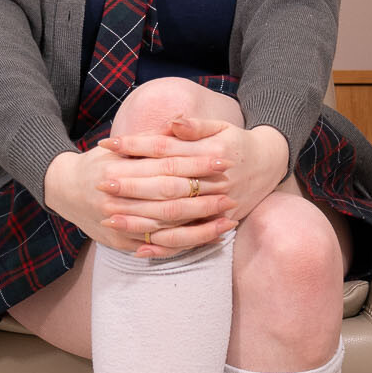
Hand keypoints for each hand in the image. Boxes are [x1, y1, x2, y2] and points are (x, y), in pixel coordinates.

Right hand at [43, 139, 233, 255]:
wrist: (62, 190)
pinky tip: (205, 239)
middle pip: (169, 200)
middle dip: (203, 198)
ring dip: (199, 227)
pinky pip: (155, 247)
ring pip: (166, 229)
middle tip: (231, 195)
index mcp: (118, 170)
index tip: (221, 161)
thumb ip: (149, 141)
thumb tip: (180, 125)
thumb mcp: (118, 148)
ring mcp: (118, 224)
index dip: (196, 164)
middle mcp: (117, 200)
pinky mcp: (119, 242)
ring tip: (227, 221)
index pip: (166, 167)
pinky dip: (182, 245)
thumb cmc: (96, 163)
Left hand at [101, 118, 287, 256]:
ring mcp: (215, 206)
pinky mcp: (218, 223)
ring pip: (174, 216)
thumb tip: (171, 123)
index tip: (108, 146)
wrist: (271, 164)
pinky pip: (189, 239)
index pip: (164, 149)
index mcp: (210, 152)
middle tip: (100, 184)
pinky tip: (141, 249)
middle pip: (165, 185)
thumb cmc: (238, 142)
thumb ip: (195, 126)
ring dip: (141, 220)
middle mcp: (212, 181)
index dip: (135, 147)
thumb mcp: (221, 127)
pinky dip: (165, 246)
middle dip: (131, 186)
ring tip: (110, 220)